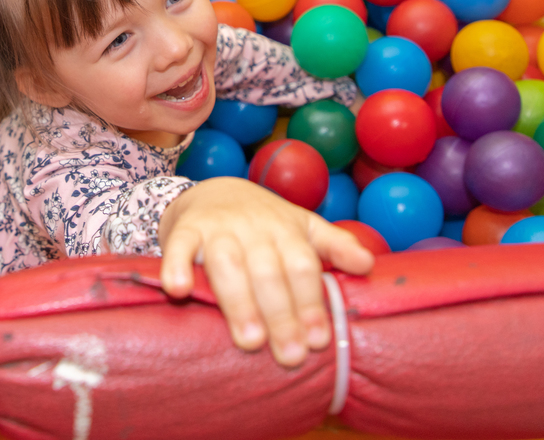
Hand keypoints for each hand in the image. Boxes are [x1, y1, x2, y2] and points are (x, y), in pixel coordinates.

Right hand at [158, 178, 374, 366]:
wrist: (212, 189)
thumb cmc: (263, 220)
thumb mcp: (301, 227)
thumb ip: (333, 245)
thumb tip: (368, 265)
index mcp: (285, 229)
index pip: (302, 266)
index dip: (311, 302)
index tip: (318, 339)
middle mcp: (253, 226)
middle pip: (269, 271)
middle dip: (281, 314)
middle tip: (290, 355)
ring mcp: (217, 227)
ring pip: (228, 263)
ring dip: (238, 302)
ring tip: (250, 341)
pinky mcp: (184, 229)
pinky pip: (178, 246)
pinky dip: (175, 266)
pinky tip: (179, 290)